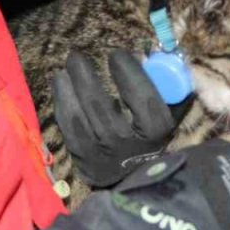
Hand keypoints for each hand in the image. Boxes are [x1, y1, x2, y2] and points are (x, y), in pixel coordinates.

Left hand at [53, 50, 175, 186]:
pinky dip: (61, 103)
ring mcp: (102, 154)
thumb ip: (167, 87)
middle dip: (85, 78)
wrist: (137, 175)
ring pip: (78, 118)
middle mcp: (127, 145)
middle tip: (76, 56)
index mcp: (155, 131)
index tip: (116, 53)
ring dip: (67, 89)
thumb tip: (152, 56)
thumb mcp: (169, 114)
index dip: (129, 73)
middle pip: (101, 107)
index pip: (143, 99)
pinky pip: (67, 128)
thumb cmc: (153, 135)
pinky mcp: (83, 160)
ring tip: (63, 69)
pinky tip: (60, 84)